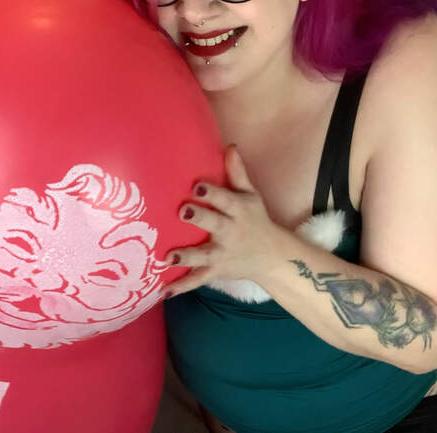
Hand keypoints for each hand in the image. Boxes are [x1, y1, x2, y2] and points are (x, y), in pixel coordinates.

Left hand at [163, 145, 287, 296]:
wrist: (273, 257)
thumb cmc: (256, 220)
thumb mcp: (251, 196)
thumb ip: (237, 173)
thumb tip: (230, 145)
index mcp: (238, 211)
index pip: (225, 200)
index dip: (212, 193)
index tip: (196, 185)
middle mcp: (231, 232)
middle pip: (215, 224)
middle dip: (200, 218)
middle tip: (182, 212)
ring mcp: (223, 254)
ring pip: (204, 255)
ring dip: (187, 257)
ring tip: (168, 257)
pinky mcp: (216, 270)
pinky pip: (198, 279)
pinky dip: (182, 286)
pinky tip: (164, 291)